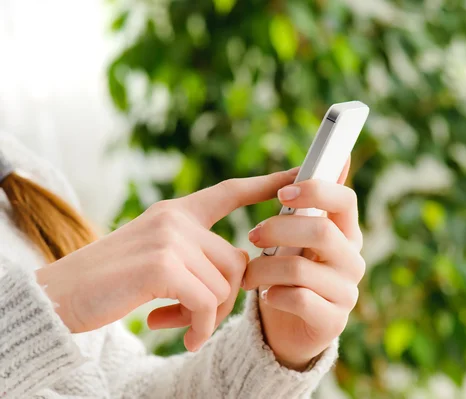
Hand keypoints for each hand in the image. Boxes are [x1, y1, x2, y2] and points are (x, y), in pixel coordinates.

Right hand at [36, 169, 297, 350]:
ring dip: (210, 316)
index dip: (266, 184)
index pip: (230, 191)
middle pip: (237, 261)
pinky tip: (183, 336)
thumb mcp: (156, 259)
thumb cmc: (110, 283)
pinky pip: (206, 301)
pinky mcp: (162, 264)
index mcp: (177, 212)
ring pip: (225, 285)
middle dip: (227, 299)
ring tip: (183, 326)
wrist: (58, 296)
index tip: (297, 176)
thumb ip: (194, 257)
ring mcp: (169, 237)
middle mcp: (177, 218)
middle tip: (199, 321)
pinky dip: (199, 326)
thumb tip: (238, 273)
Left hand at [243, 161, 364, 369]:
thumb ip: (314, 202)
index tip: (282, 195)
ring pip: (300, 268)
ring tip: (248, 274)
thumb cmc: (291, 271)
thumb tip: (342, 156)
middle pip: (320, 230)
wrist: (287, 327)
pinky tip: (266, 295)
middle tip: (252, 234)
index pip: (345, 200)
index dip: (314, 191)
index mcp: (346, 231)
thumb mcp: (299, 236)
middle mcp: (352, 259)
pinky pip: (299, 300)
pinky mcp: (333, 320)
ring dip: (264, 268)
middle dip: (278, 229)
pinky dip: (274, 295)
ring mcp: (346, 291)